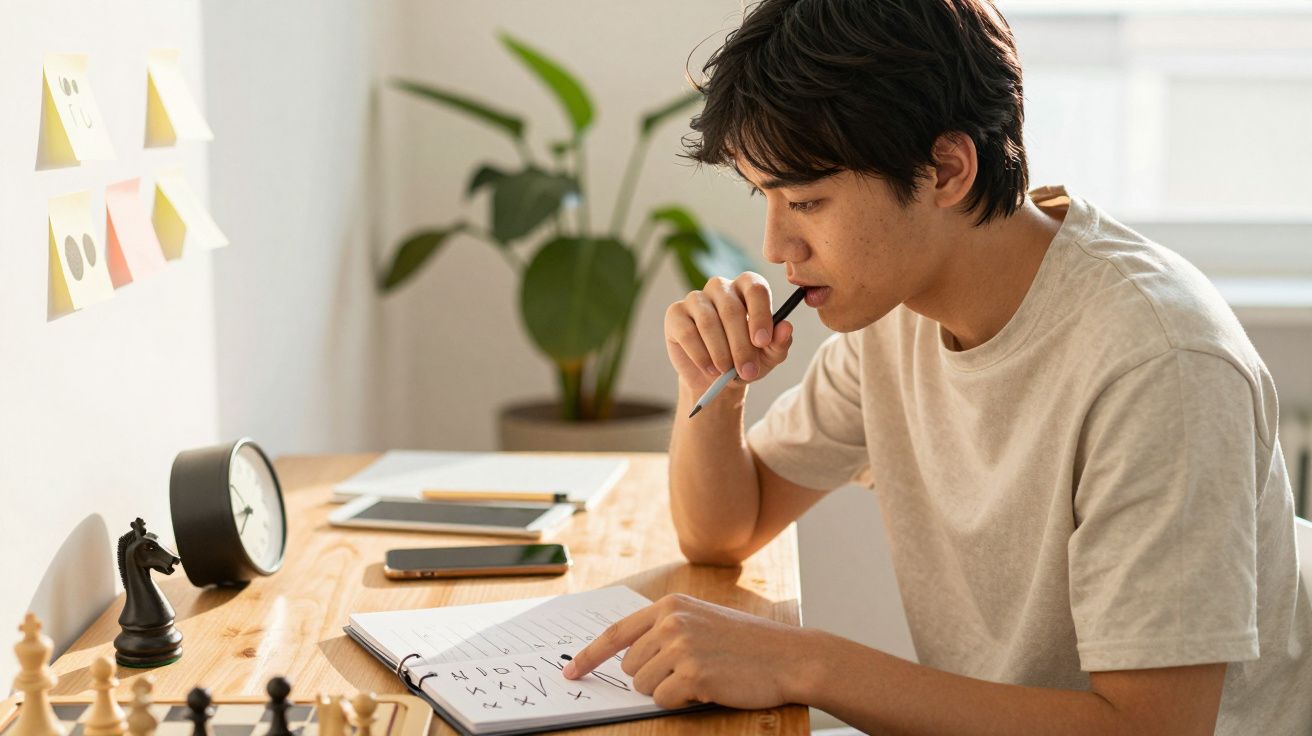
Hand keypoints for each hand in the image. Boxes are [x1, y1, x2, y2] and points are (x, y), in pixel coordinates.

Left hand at [562, 594, 809, 709]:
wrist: (789, 656)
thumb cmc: (746, 643)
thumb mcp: (702, 619)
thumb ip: (665, 628)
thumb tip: (625, 655)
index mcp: (670, 605)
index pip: (616, 633)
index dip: (589, 657)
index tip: (571, 673)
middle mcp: (671, 622)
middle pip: (630, 667)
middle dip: (652, 676)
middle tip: (689, 671)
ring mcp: (681, 647)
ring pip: (644, 686)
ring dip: (668, 690)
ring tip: (702, 676)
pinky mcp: (693, 674)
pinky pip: (665, 700)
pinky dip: (683, 701)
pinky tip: (708, 687)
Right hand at [664, 273, 794, 394]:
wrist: (715, 380)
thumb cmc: (745, 360)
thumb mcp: (768, 357)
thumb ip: (779, 342)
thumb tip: (786, 327)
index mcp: (747, 288)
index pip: (755, 288)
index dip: (760, 314)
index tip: (762, 342)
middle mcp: (721, 287)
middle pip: (731, 309)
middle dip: (741, 345)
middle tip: (747, 371)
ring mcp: (696, 298)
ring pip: (708, 321)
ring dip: (720, 352)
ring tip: (726, 372)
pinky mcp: (675, 314)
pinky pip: (687, 332)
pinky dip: (700, 355)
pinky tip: (710, 369)